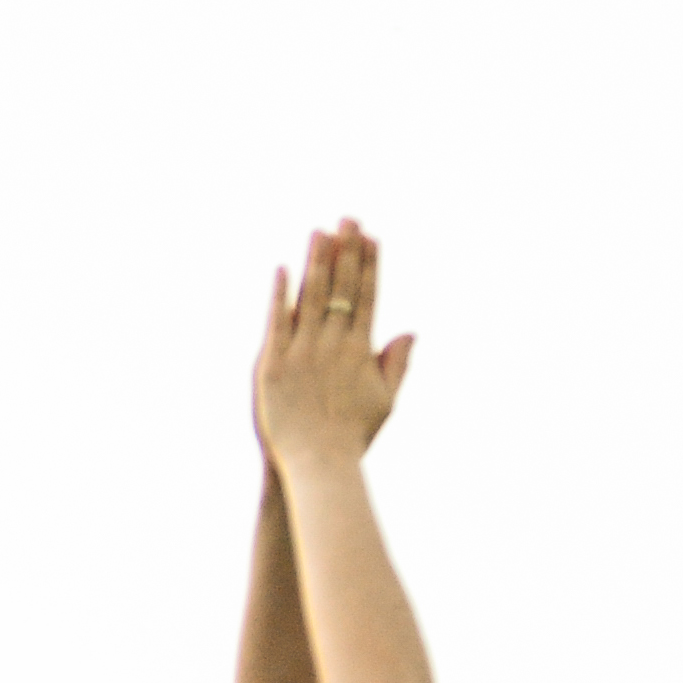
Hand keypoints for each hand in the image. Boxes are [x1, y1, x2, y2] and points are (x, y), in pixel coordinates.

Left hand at [249, 223, 411, 474]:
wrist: (318, 463)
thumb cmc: (353, 436)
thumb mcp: (385, 400)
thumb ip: (396, 363)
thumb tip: (410, 331)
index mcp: (361, 350)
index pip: (368, 296)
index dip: (370, 264)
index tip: (372, 237)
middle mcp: (334, 344)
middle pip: (342, 288)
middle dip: (347, 251)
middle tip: (348, 219)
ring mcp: (303, 352)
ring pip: (311, 297)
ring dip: (316, 262)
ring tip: (320, 231)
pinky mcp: (273, 364)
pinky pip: (276, 322)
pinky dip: (280, 295)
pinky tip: (281, 269)